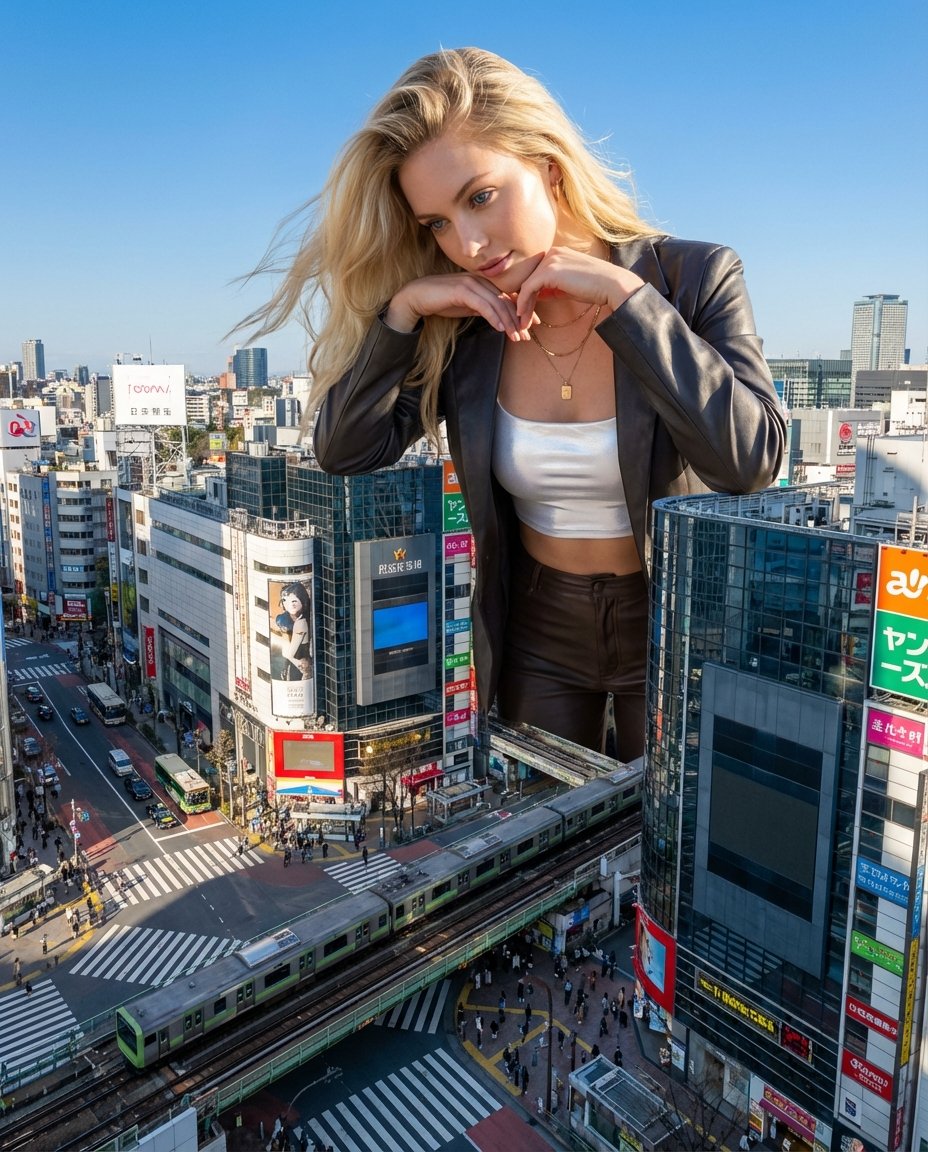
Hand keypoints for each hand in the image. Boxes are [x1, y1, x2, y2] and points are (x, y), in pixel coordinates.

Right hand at [385, 274, 535, 340]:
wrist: (418, 296)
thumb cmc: (442, 301)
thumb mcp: (468, 306)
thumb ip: (484, 308)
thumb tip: (500, 319)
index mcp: (483, 282)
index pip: (507, 296)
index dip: (521, 311)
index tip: (532, 325)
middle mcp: (480, 280)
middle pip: (505, 300)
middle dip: (517, 319)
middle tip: (526, 336)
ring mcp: (471, 283)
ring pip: (496, 303)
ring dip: (508, 322)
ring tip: (515, 337)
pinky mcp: (462, 290)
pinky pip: (483, 304)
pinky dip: (493, 317)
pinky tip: (500, 329)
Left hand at [513, 247, 644, 327]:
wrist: (611, 285)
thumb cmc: (595, 287)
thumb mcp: (569, 287)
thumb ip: (553, 288)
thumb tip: (538, 295)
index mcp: (558, 253)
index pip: (537, 273)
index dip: (530, 293)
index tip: (528, 310)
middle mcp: (552, 253)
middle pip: (530, 278)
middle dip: (524, 300)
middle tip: (521, 319)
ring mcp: (551, 260)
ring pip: (527, 284)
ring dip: (523, 305)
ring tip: (522, 322)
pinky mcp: (549, 271)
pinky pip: (529, 288)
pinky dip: (524, 302)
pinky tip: (523, 315)